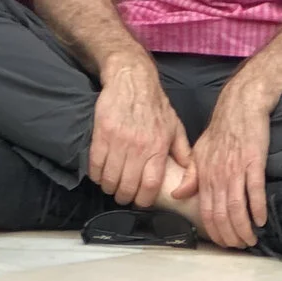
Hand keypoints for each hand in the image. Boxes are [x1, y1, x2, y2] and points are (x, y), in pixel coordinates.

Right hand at [88, 58, 192, 208]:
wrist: (132, 79)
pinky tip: (100, 174)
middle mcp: (138, 146)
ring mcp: (118, 140)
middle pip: (127, 186)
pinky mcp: (101, 133)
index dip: (143, 200)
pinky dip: (96, 175)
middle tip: (123, 196)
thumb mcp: (176, 127)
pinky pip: (95, 164)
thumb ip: (183, 154)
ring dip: (109, 188)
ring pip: (109, 178)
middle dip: (124, 197)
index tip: (140, 201)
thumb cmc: (155, 105)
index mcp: (158, 147)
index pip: (149, 185)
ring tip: (111, 187)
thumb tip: (186, 179)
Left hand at [183, 84, 273, 248]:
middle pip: (222, 214)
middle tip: (240, 246)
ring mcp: (236, 169)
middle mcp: (218, 175)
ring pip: (237, 207)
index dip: (214, 231)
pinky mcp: (253, 162)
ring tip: (251, 239)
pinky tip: (261, 221)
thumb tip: (177, 195)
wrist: (240, 105)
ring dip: (244, 228)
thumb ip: (191, 175)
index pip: (206, 211)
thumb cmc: (222, 128)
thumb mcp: (200, 151)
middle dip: (230, 235)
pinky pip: (255, 191)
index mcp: (205, 174)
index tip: (224, 243)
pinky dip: (258, 209)